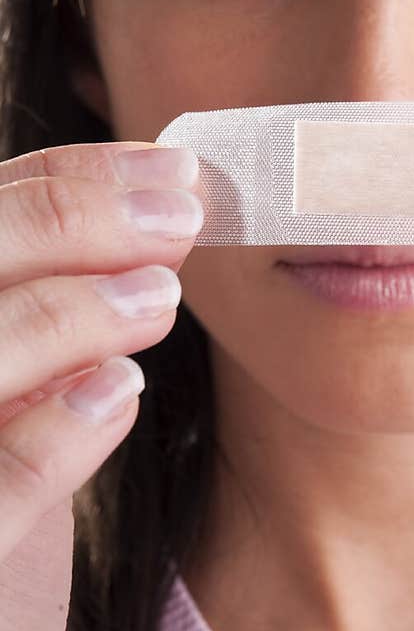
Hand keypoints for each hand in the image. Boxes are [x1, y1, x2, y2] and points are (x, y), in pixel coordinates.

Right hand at [0, 141, 202, 630]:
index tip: (160, 172)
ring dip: (53, 312)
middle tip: (178, 204)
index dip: (54, 186)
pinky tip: (114, 391)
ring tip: (158, 295)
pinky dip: (37, 435)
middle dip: (59, 219)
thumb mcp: (17, 458)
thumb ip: (45, 366)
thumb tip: (138, 264)